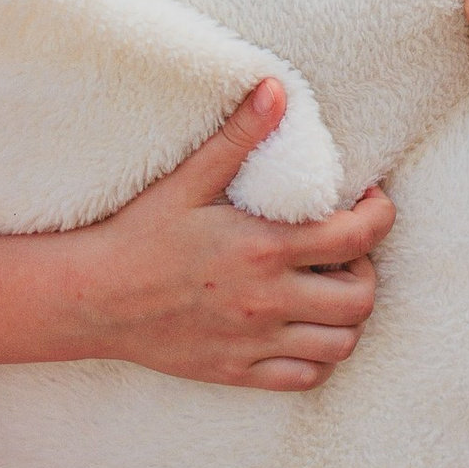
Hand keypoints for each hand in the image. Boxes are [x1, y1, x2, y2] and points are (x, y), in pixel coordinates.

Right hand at [65, 82, 391, 388]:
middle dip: (366, 269)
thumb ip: (238, 137)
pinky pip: (307, 378)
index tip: (368, 202)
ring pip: (342, 344)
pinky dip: (319, 358)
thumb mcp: (186, 180)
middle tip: (343, 251)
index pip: (359, 237)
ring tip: (326, 290)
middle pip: (361, 297)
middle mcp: (268, 301)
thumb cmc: (138, 234)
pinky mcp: (237, 372)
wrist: (89, 298)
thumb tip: (276, 88)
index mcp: (264, 249)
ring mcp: (254, 342)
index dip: (380, 216)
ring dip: (347, 317)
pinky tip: (301, 329)